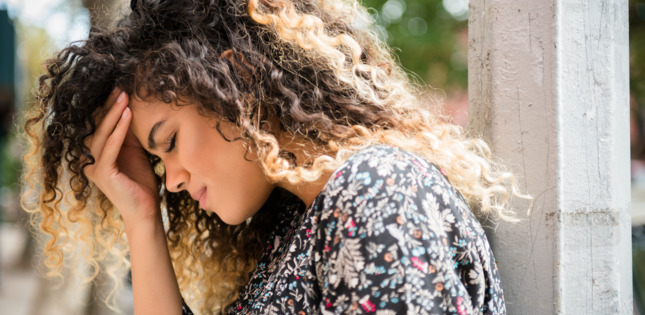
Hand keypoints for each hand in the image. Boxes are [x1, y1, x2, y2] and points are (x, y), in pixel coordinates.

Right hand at [84, 88, 159, 227]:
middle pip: (98, 127)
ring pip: (102, 134)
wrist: (146, 211)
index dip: (108, 107)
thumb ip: (130, 135)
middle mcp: (90, 159)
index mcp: (96, 155)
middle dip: (109, 106)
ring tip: (124, 97)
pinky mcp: (103, 174)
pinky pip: (110, 147)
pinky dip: (119, 131)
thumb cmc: (142, 182)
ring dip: (113, 114)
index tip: (120, 88)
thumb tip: (132, 109)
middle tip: (121, 87)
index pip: (100, 126)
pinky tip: (127, 115)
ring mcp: (94, 167)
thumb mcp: (136, 152)